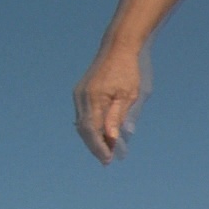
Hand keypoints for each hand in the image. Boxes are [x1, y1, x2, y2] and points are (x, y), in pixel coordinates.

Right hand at [74, 47, 147, 163]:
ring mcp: (79, 93)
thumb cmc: (129, 71)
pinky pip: (83, 115)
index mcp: (94, 98)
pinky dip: (90, 127)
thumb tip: (112, 138)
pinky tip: (99, 135)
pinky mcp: (81, 91)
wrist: (118, 47)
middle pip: (84, 129)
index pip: (93, 129)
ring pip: (82, 123)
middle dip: (95, 146)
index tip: (108, 159)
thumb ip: (118, 117)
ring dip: (92, 138)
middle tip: (106, 160)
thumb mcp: (129, 95)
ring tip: (104, 151)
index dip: (100, 146)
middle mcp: (82, 96)